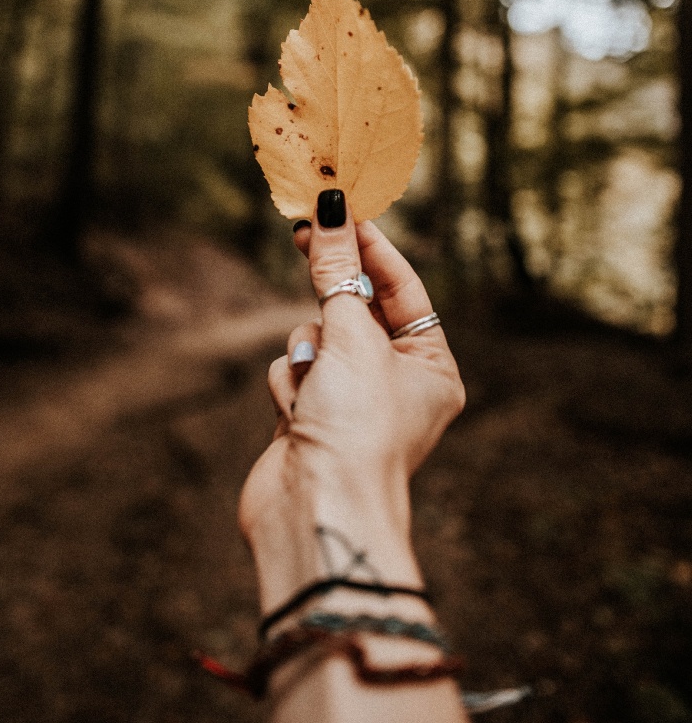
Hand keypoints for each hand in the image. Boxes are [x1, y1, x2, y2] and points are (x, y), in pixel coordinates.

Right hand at [238, 191, 464, 610]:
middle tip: (304, 231)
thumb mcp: (352, 338)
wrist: (318, 514)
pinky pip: (294, 371)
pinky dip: (290, 385)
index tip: (339, 208)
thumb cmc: (355, 428)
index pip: (402, 288)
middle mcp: (396, 383)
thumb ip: (337, 272)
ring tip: (316, 387)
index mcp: (432, 366)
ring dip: (308, 352)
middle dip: (332, 296)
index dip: (370, 247)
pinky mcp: (311, 419)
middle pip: (355, 310)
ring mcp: (351, 402)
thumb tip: (332, 210)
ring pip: (315, 338)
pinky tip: (297, 416)